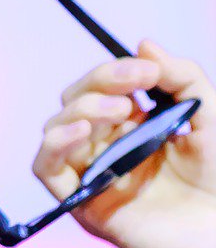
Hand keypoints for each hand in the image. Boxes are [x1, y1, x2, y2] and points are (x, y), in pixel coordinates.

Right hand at [33, 41, 215, 247]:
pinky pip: (47, 169)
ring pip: (56, 129)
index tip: (147, 72)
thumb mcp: (209, 116)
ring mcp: (92, 174)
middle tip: (137, 86)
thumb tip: (144, 44)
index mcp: (131, 126)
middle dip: (100, 83)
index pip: (104, 86)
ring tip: (117, 110)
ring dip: (81, 110)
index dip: (118, 71)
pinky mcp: (83, 203)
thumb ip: (184, 77)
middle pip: (75, 101)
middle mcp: (105, 147)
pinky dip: (55, 145)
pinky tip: (81, 131)